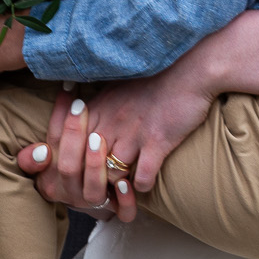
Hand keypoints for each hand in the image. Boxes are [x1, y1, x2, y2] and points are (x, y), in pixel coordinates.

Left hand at [14, 68, 216, 221]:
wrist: (188, 69)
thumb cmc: (152, 77)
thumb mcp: (114, 86)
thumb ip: (95, 104)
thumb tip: (76, 114)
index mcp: (96, 110)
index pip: (70, 146)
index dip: (72, 165)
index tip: (77, 175)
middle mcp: (109, 123)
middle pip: (86, 165)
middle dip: (90, 180)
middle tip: (97, 189)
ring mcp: (132, 134)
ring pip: (111, 175)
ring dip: (117, 185)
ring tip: (121, 187)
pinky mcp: (157, 143)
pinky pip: (142, 179)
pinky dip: (142, 187)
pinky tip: (144, 183)